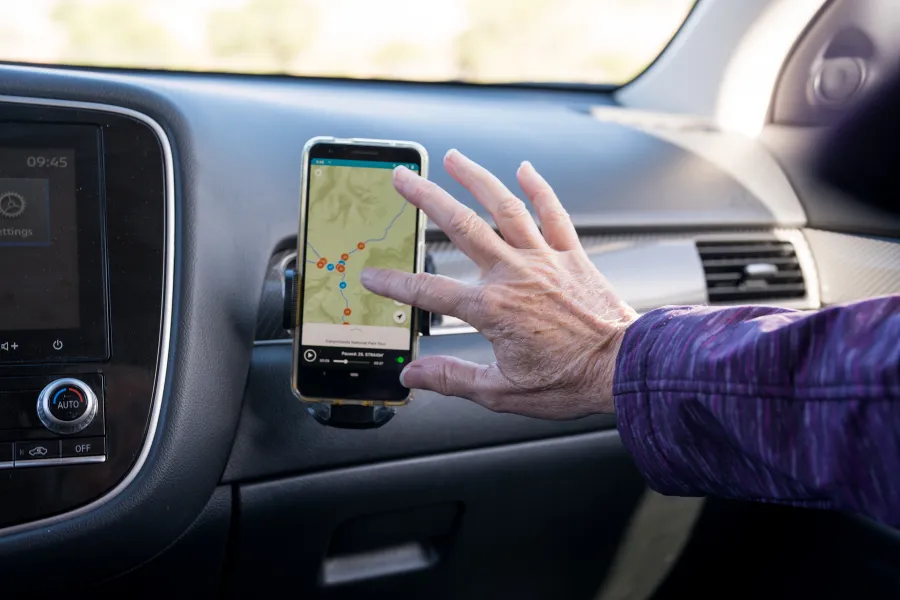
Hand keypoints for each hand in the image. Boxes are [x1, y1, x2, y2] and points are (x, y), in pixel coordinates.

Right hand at [361, 150, 636, 418]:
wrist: (624, 368)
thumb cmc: (569, 381)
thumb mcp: (502, 392)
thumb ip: (452, 379)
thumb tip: (413, 375)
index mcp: (492, 309)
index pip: (429, 291)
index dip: (394, 282)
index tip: (372, 275)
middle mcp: (514, 274)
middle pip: (460, 226)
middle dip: (426, 198)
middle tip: (402, 177)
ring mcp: (543, 259)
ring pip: (503, 208)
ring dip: (476, 179)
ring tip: (453, 158)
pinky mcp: (571, 255)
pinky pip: (553, 213)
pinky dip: (540, 189)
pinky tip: (526, 169)